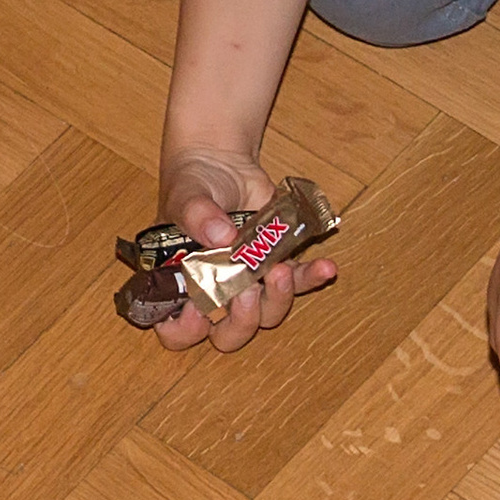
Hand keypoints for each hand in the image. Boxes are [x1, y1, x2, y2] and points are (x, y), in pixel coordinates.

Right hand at [154, 144, 339, 352]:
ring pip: (267, 315)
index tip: (198, 311)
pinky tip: (325, 267)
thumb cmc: (191, 186)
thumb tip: (221, 235)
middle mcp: (214, 292)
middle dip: (241, 323)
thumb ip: (196, 215)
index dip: (185, 331)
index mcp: (179, 285)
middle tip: (245, 295)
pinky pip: (299, 282)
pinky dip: (312, 277)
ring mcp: (248, 283)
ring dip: (277, 299)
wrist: (220, 165)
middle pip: (228, 334)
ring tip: (279, 270)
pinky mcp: (278, 265)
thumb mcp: (185, 197)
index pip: (174, 328)